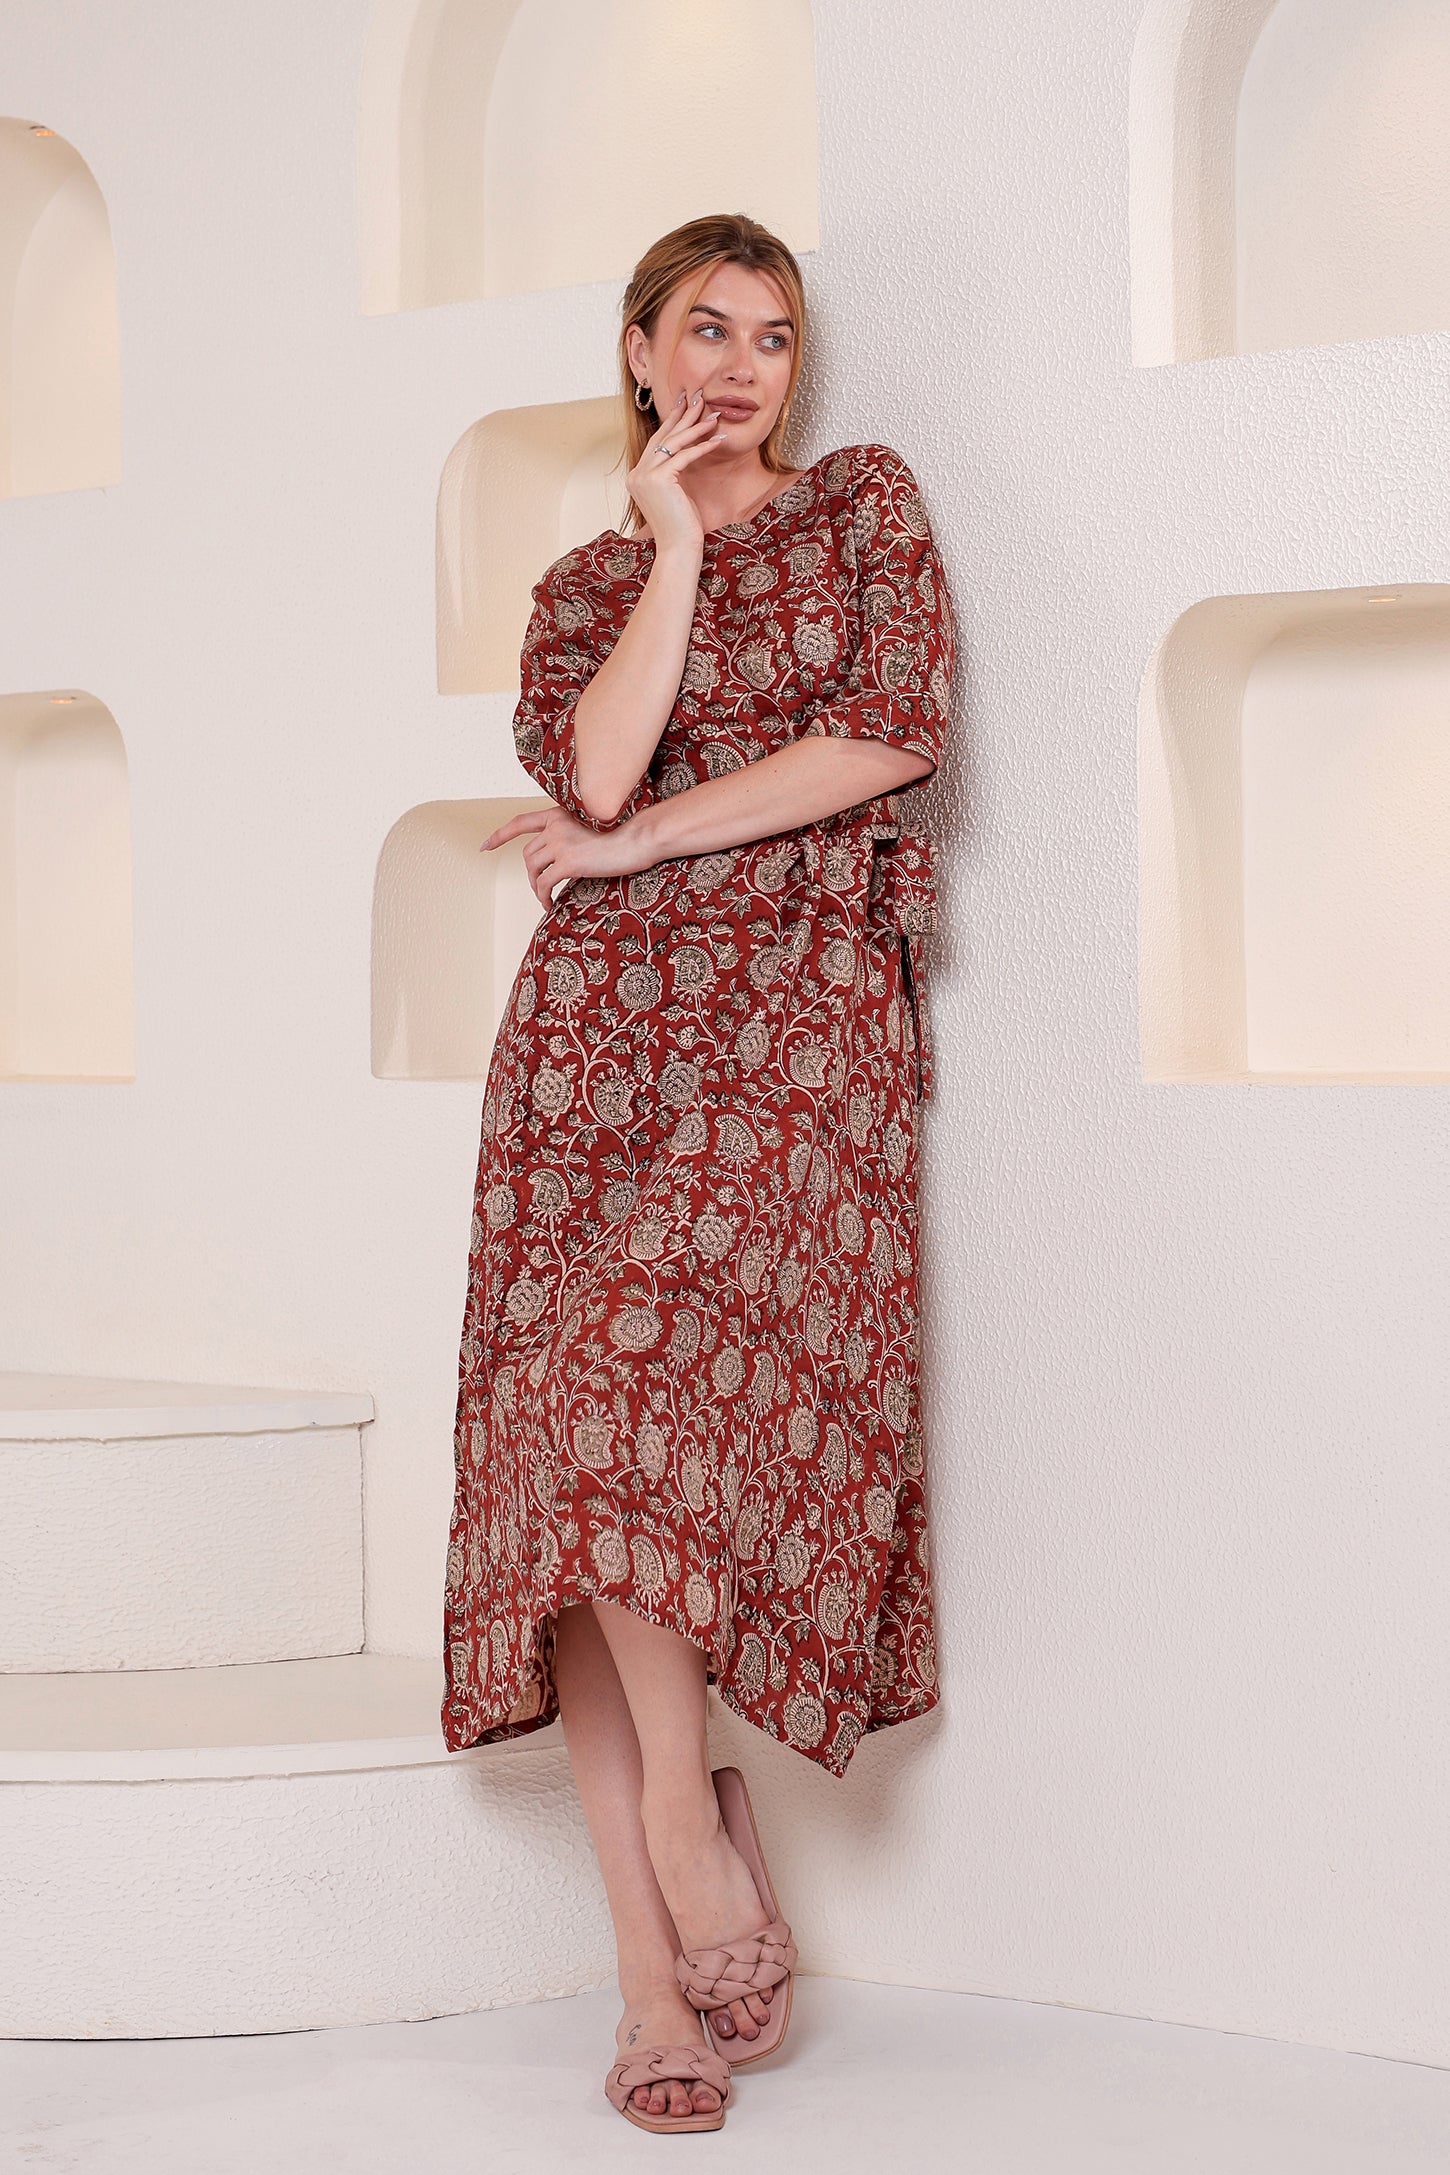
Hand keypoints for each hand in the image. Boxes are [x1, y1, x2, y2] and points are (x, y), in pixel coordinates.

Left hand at [481, 803, 653, 907]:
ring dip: (536, 887)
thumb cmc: (622, 838)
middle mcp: (556, 825)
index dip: (500, 835)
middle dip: (531, 874)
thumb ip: (570, 836)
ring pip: (533, 870)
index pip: (520, 822)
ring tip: (547, 897)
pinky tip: (550, 904)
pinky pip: (544, 883)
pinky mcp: (568, 861)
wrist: (637, 840)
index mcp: (559, 814)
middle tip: (541, 889)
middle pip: (528, 854)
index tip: (485, 846)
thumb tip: (557, 859)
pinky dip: (543, 896)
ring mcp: (560, 842)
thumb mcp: (590, 830)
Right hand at [626, 387, 724, 556]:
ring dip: (695, 426)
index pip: (656, 443)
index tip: (685, 404)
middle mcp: (637, 473)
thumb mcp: (674, 493)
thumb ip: (672, 472)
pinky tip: (717, 438)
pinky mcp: (659, 480)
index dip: (672, 422)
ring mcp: (644, 476)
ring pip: (673, 443)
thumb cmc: (681, 525)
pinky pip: (684, 456)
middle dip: (682, 415)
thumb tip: (685, 451)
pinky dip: (702, 446)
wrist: (678, 548)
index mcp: (637, 476)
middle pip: (663, 437)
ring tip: (712, 413)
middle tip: (698, 396)